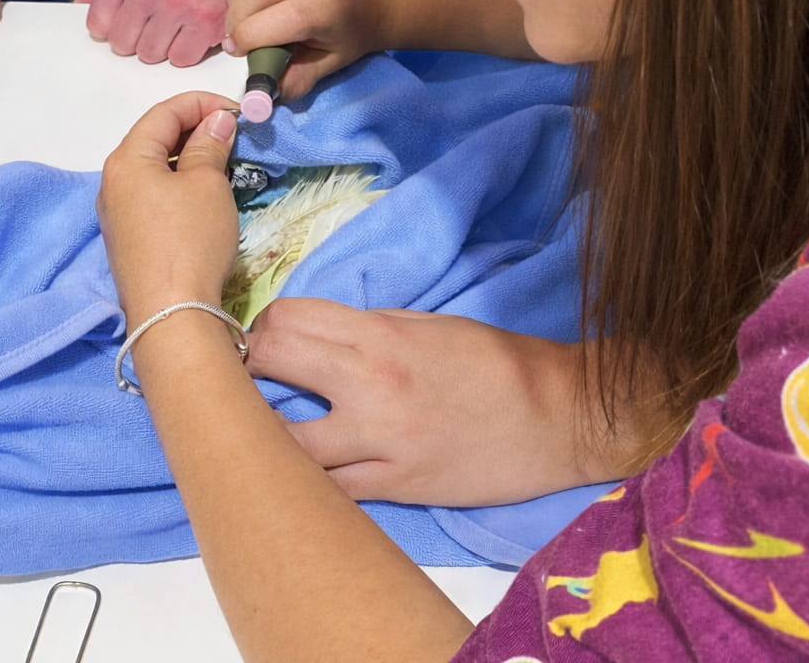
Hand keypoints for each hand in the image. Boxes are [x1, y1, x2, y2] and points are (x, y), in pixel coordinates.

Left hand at [78, 0, 237, 66]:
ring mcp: (180, 2)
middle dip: (139, 42)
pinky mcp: (205, 21)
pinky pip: (179, 59)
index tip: (128, 25)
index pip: (99, 23)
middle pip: (123, 44)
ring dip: (164, 49)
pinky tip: (193, 34)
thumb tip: (74, 9)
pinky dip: (187, 53)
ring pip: (150, 55)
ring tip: (177, 29)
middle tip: (158, 26)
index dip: (113, 31)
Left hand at [98, 91, 241, 315]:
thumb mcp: (207, 185)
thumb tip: (216, 122)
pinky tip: (204, 194)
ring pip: (153, 168)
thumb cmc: (190, 240)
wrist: (171, 315)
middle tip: (234, 136)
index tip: (237, 111)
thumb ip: (209, 145)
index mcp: (126, 159)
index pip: (164, 112)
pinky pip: (153, 195)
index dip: (202, 103)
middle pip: (154, 138)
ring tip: (224, 162)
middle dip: (195, 129)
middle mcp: (113, 181)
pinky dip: (178, 184)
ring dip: (187, 158)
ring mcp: (117, 212)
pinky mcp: (128, 238)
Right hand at [225, 0, 385, 103]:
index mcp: (326, 7)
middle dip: (236, 19)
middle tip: (239, 36)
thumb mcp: (328, 65)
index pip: (270, 21)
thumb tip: (258, 98)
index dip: (246, 38)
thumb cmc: (350, 35)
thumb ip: (293, 80)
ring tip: (247, 16)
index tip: (238, 52)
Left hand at [245, 298, 623, 505]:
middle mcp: (370, 385)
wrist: (560, 419)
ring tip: (262, 431)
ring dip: (263, 431)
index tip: (266, 340)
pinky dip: (305, 479)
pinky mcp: (394, 487)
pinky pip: (326, 489)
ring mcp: (378, 442)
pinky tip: (299, 472)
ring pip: (282, 442)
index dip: (265, 327)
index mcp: (380, 336)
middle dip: (248, 367)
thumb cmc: (498, 364)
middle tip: (250, 379)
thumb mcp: (430, 324)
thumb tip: (318, 338)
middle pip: (270, 365)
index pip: (286, 320)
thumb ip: (369, 328)